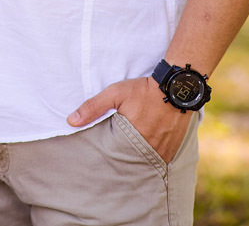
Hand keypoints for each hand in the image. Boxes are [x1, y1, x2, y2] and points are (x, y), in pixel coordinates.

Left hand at [67, 76, 190, 162]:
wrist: (177, 86)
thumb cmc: (144, 90)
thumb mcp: (115, 93)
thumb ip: (93, 107)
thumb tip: (70, 121)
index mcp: (133, 137)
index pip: (115, 156)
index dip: (108, 156)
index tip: (101, 157)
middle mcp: (150, 148)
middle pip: (131, 161)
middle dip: (123, 160)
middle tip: (114, 160)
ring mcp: (164, 150)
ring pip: (146, 162)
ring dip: (137, 160)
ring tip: (129, 157)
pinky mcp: (174, 149)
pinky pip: (160, 159)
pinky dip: (152, 158)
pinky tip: (145, 154)